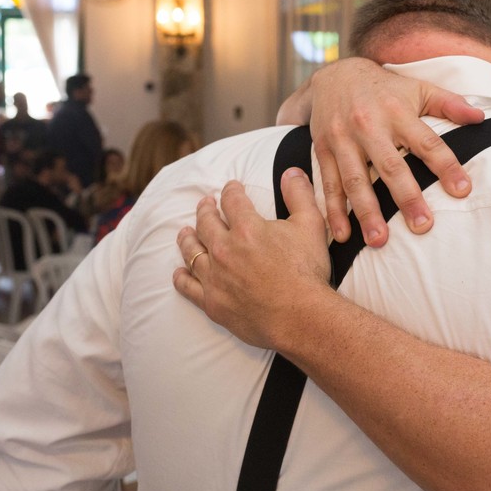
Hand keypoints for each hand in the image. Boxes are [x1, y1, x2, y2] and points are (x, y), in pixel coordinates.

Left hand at [173, 174, 331, 350]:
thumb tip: (291, 172)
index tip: (231, 188)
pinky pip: (189, 287)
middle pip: (206, 223)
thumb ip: (299, 195)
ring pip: (192, 252)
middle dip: (205, 209)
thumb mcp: (311, 226)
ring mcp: (215, 277)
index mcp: (247, 228)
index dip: (231, 190)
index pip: (232, 201)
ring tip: (185, 231)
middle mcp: (224, 250)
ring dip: (187, 238)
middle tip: (205, 204)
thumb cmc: (307, 272)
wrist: (301, 317)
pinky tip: (179, 272)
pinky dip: (182, 277)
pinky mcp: (212, 302)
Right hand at [284, 58, 483, 246]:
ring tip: (379, 241)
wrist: (333, 75)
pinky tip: (341, 236)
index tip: (462, 190)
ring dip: (366, 212)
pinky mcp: (323, 150)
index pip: (427, 142)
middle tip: (422, 226)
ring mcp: (343, 140)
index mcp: (397, 112)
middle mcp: (369, 126)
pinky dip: (333, 211)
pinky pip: (329, 184)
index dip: (446, 166)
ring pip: (355, 180)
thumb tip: (481, 116)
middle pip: (390, 166)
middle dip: (406, 198)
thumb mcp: (417, 88)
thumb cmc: (385, 89)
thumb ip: (449, 103)